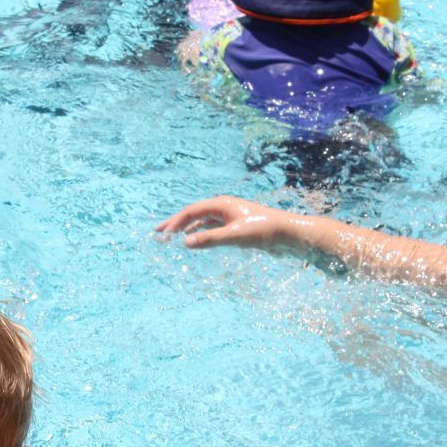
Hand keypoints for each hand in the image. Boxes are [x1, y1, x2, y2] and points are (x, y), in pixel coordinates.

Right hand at [156, 196, 301, 252]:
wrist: (288, 234)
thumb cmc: (263, 231)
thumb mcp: (235, 236)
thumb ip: (210, 240)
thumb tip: (185, 243)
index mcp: (221, 204)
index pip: (191, 211)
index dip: (175, 222)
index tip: (162, 234)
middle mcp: (223, 207)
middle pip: (193, 214)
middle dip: (175, 223)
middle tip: (158, 233)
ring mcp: (229, 216)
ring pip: (201, 221)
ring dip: (186, 229)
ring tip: (171, 237)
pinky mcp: (235, 226)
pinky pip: (211, 227)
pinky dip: (199, 233)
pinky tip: (193, 240)